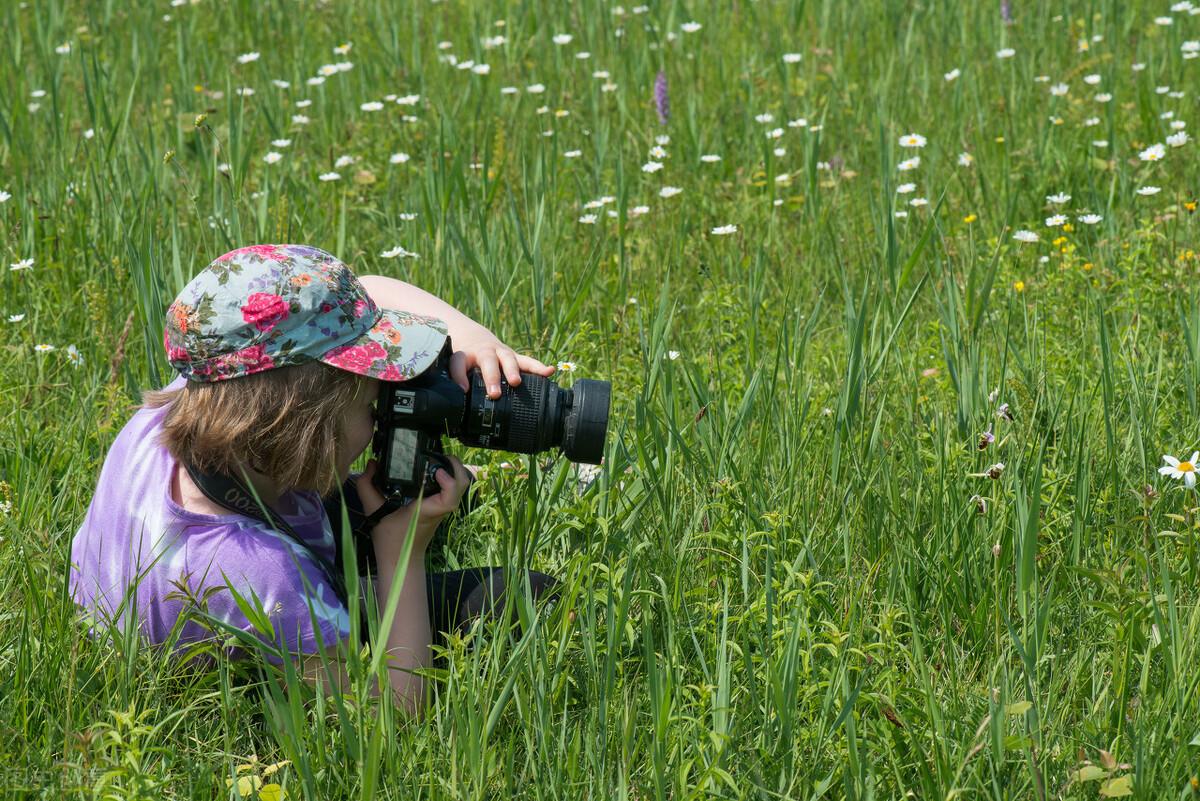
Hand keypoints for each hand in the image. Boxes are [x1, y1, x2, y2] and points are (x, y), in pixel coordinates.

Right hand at [354, 456, 472, 556]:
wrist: (401, 559)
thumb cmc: (389, 539)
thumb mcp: (373, 511)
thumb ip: (367, 486)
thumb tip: (372, 463)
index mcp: (426, 510)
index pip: (449, 499)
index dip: (450, 482)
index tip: (438, 472)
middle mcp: (438, 508)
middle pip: (462, 486)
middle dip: (457, 467)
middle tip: (441, 455)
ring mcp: (442, 508)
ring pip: (461, 487)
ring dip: (455, 470)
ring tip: (439, 459)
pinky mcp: (441, 508)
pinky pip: (453, 490)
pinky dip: (451, 477)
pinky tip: (436, 469)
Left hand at [448, 325, 555, 399]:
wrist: (474, 339)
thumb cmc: (465, 361)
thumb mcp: (455, 369)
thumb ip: (453, 382)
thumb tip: (453, 405)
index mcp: (466, 355)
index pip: (459, 362)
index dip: (459, 375)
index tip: (463, 390)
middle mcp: (484, 352)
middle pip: (488, 361)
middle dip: (492, 376)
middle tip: (495, 392)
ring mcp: (501, 353)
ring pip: (508, 359)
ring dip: (513, 370)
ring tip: (516, 382)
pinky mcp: (514, 357)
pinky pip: (527, 361)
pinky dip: (538, 367)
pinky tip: (549, 371)